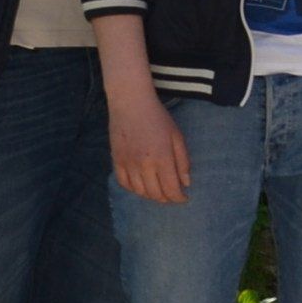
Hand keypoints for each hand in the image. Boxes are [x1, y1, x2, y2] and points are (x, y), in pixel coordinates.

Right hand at [109, 85, 191, 204]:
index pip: (171, 189)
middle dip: (167, 199)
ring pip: (139, 191)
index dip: (179, 198)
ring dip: (151, 195)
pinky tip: (142, 186)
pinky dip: (134, 189)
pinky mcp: (116, 160)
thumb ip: (183, 161)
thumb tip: (185, 183)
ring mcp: (127, 164)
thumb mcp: (177, 137)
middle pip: (155, 194)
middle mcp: (143, 165)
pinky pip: (124, 183)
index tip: (184, 198)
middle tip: (173, 195)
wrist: (131, 103)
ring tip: (159, 191)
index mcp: (162, 158)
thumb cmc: (158, 118)